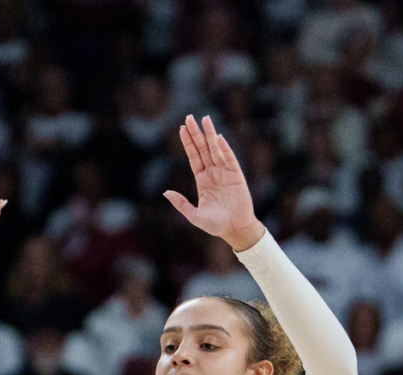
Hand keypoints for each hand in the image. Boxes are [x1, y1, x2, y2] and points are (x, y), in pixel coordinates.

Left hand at [164, 115, 263, 250]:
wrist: (235, 230)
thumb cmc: (215, 225)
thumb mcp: (194, 215)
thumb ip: (181, 203)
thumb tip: (166, 192)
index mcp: (202, 180)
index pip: (193, 157)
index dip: (188, 143)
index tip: (182, 129)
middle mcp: (213, 173)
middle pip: (202, 148)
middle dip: (196, 133)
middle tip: (189, 117)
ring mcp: (225, 173)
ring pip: (215, 149)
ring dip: (209, 134)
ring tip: (204, 119)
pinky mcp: (236, 175)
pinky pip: (229, 158)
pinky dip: (224, 148)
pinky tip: (217, 137)